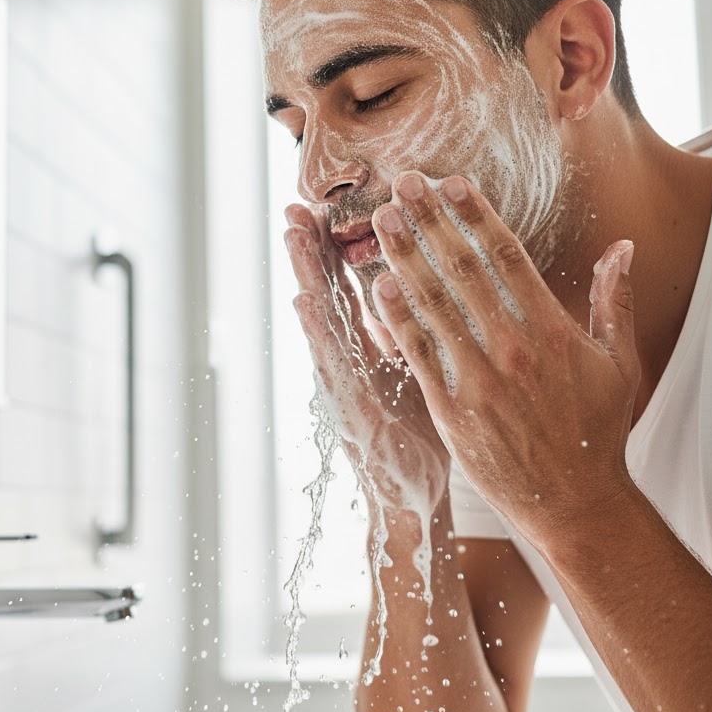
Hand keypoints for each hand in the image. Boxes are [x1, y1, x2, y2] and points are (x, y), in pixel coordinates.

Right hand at [283, 202, 449, 517]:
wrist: (412, 506)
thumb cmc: (419, 442)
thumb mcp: (416, 380)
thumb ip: (406, 340)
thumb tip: (409, 298)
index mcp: (368, 353)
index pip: (350, 290)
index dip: (335, 250)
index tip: (324, 208)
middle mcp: (350, 365)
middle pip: (329, 296)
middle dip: (312, 252)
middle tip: (296, 205)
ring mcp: (345, 387)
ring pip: (325, 321)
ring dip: (306, 276)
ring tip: (292, 234)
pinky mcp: (350, 413)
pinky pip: (335, 366)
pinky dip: (318, 333)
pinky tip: (303, 302)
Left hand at [369, 171, 639, 549]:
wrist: (574, 501)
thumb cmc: (597, 430)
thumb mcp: (620, 362)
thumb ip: (615, 300)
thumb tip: (622, 247)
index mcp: (552, 328)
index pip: (507, 255)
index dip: (476, 214)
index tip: (452, 182)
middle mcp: (513, 347)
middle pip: (463, 268)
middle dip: (430, 221)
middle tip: (403, 183)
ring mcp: (479, 378)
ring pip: (434, 304)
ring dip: (404, 257)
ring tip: (381, 220)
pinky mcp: (452, 409)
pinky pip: (417, 354)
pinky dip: (396, 319)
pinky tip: (376, 286)